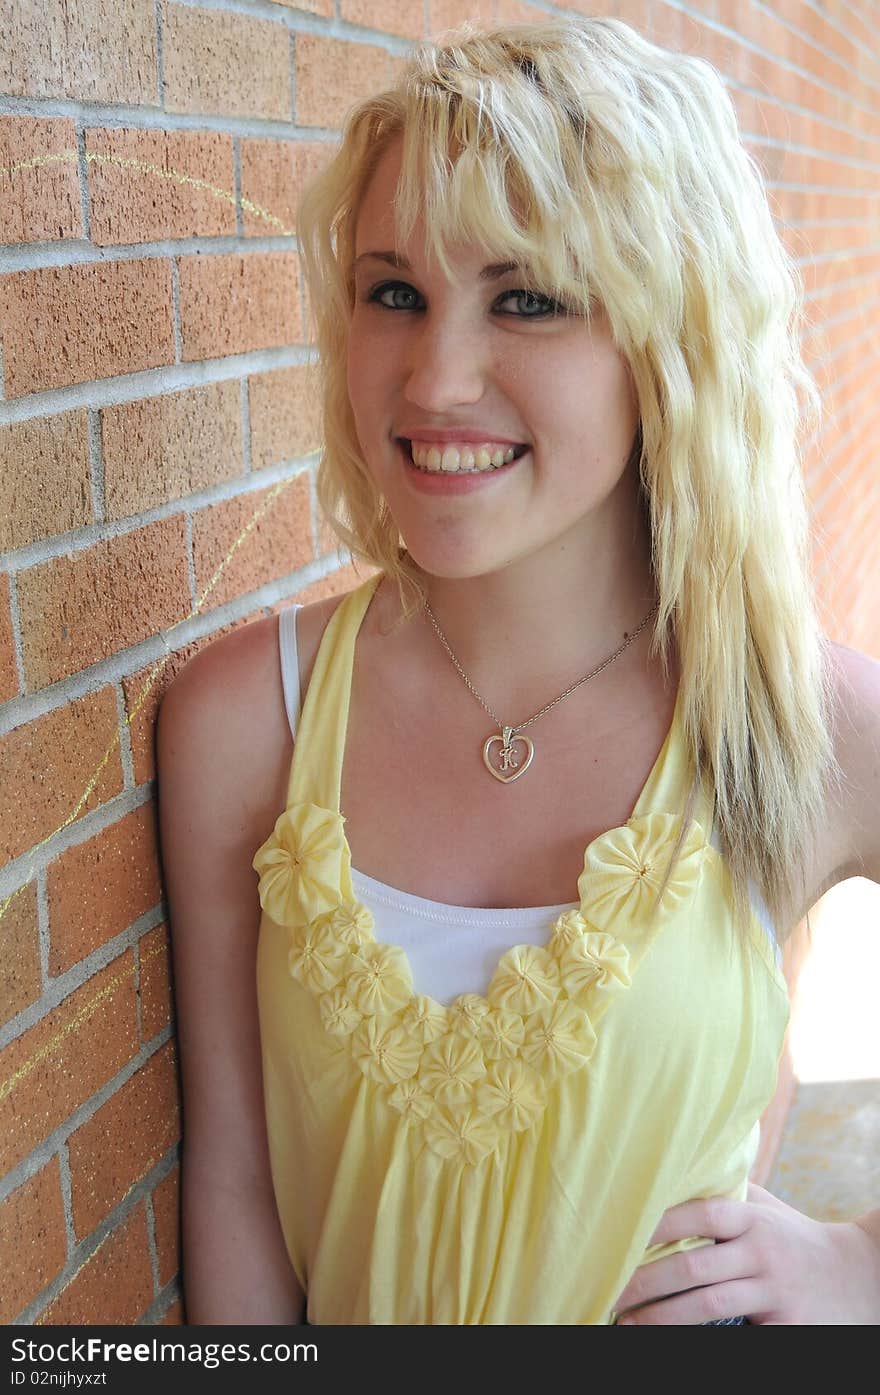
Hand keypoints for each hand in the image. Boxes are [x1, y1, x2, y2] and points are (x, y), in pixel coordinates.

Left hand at [612, 1183, 879, 1323]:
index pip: (701, 1212)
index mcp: (752, 1217)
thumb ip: (725, 1192)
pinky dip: (700, 1339)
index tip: (620, 1231)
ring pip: (708, 1305)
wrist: (856, 1276)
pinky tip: (668, 1340)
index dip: (660, 1221)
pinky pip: (735, 1334)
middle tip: (609, 1290)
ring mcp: (773, 1290)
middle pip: (694, 1265)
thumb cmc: (792, 1236)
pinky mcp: (784, 1325)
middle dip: (646, 1281)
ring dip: (662, 1317)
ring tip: (626, 1322)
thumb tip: (670, 1168)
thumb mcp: (765, 1207)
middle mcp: (761, 1250)